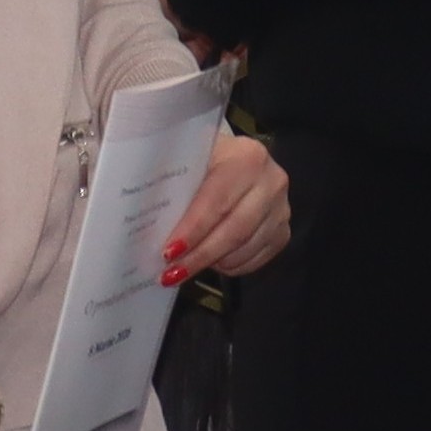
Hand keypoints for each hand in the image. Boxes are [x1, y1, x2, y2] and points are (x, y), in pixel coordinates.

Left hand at [161, 133, 288, 281]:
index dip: (192, 229)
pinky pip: (257, 259)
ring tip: (185, 268)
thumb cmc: (204, 160)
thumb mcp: (190, 160)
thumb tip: (146, 223)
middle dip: (200, 255)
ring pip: (246, 248)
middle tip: (171, 273)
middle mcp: (272, 181)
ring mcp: (282, 208)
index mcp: (247, 156)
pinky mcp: (283, 231)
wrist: (235, 159)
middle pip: (235, 230)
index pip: (217, 200)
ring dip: (213, 263)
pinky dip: (231, 267)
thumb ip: (175, 185)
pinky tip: (212, 263)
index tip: (168, 252)